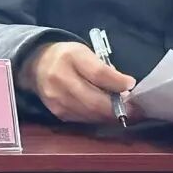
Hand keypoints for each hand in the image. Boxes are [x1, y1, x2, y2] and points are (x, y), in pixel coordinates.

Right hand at [19, 41, 135, 122]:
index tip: (131, 84)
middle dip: (119, 107)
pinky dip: (98, 117)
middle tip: (135, 108)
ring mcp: (57, 98)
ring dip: (110, 114)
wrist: (36, 66)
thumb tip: (126, 87)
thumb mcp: (85, 52)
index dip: (118, 83)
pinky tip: (103, 111)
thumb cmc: (67, 57)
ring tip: (122, 109)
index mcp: (70, 57)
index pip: (98, 74)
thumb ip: (104, 68)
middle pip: (96, 101)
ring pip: (92, 114)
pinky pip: (85, 119)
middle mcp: (60, 78)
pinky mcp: (58, 112)